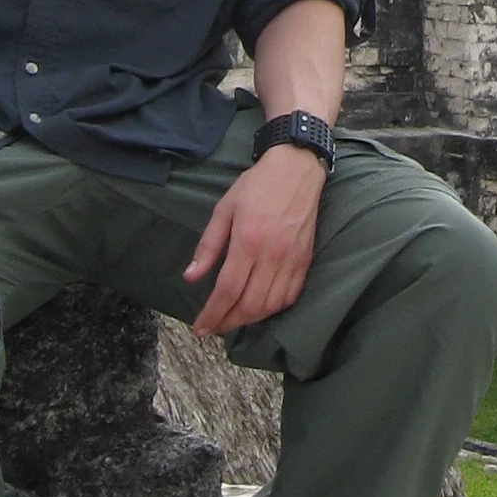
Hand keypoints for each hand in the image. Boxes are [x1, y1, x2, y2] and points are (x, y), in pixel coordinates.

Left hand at [184, 146, 326, 336]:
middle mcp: (272, 255)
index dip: (212, 314)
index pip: (227, 290)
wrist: (297, 168)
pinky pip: (290, 296)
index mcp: (248, 241)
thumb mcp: (224, 209)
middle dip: (228, 322)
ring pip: (271, 306)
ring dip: (250, 319)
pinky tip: (260, 308)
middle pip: (250, 305)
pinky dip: (273, 309)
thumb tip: (191, 277)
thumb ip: (208, 245)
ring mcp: (292, 260)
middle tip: (213, 327)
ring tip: (233, 319)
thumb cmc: (256, 185)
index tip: (199, 328)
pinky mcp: (305, 260)